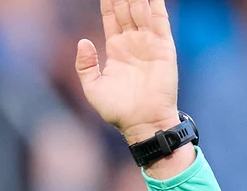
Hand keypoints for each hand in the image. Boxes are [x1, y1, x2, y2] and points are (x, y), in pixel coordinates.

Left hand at [75, 0, 182, 149]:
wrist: (142, 123)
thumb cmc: (118, 110)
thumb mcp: (93, 88)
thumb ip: (85, 65)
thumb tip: (83, 41)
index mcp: (116, 49)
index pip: (111, 16)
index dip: (108, 1)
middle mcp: (132, 42)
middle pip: (126, 8)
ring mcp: (148, 42)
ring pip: (142, 9)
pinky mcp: (163, 46)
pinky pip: (160, 20)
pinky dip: (157, 4)